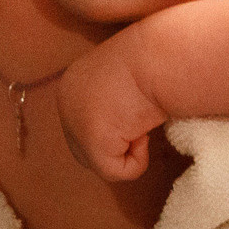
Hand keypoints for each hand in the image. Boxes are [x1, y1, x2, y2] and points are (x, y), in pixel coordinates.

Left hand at [58, 34, 170, 180]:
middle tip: (141, 118)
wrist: (162, 56)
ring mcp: (74, 122)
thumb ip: (113, 103)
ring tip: (143, 123)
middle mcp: (66, 102)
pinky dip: (138, 160)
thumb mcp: (125, 80)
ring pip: (100, 162)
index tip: (138, 106)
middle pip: (85, 148)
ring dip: (128, 150)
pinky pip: (116, 172)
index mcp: (72, 84)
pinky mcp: (91, 141)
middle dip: (117, 143)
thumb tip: (123, 133)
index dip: (118, 125)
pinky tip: (144, 131)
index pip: (86, 123)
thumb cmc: (157, 60)